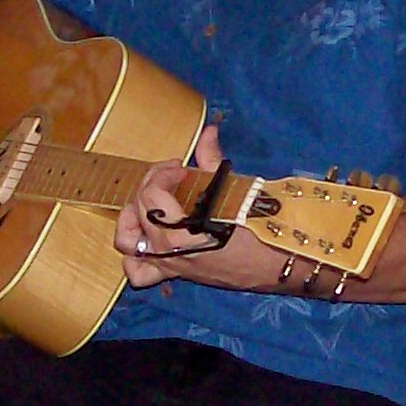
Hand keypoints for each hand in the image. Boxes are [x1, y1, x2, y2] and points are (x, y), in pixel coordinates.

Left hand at [114, 124, 282, 291]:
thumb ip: (212, 159)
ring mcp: (169, 265)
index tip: (183, 168)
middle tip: (172, 176)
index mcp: (180, 231)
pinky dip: (135, 257)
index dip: (163, 173)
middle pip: (138, 209)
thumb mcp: (235, 189)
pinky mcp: (175, 274)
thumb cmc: (260, 227)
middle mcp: (168, 251)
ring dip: (131, 219)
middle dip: (151, 184)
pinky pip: (140, 274)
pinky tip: (148, 238)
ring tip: (147, 204)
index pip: (151, 194)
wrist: (278, 263)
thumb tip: (208, 131)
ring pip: (127, 244)